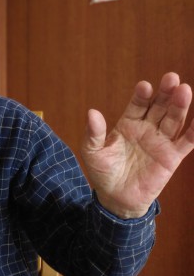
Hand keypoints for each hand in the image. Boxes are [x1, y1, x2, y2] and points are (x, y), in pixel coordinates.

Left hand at [81, 72, 193, 218]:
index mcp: (128, 123)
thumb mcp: (92, 151)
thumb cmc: (103, 172)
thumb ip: (93, 133)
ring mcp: (161, 141)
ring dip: (180, 106)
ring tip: (184, 90)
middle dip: (165, 93)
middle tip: (171, 78)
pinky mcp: (172, 157)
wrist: (116, 198)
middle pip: (159, 107)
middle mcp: (147, 129)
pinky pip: (186, 142)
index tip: (144, 86)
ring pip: (174, 120)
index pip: (138, 104)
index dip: (141, 95)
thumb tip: (91, 112)